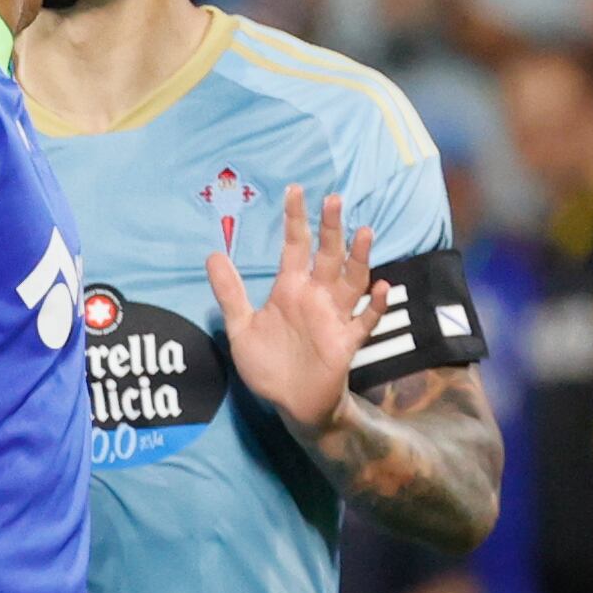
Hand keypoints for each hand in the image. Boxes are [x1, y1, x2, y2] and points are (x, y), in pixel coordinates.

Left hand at [206, 183, 384, 433]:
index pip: (294, 247)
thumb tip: (212, 254)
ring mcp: (335, 317)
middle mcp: (316, 297)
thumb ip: (229, 293)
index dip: (295, 220)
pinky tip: (380, 287)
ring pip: (352, 281)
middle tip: (334, 199)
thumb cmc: (268, 362)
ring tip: (363, 232)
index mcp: (290, 290)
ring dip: (359, 257)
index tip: (295, 190)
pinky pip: (366, 320)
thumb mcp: (240, 326)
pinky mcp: (346, 342)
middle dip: (330, 229)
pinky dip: (375, 305)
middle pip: (327, 256)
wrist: (289, 402)